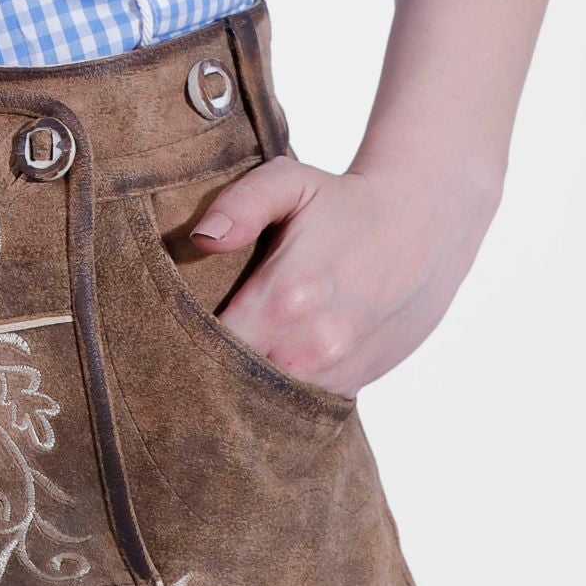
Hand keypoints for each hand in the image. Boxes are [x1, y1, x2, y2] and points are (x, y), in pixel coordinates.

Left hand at [188, 153, 499, 397]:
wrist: (426, 225)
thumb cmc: (346, 201)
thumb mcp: (290, 181)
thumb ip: (239, 204)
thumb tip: (201, 238)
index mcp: (284, 297)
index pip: (209, 345)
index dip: (180, 344)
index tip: (159, 336)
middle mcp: (310, 347)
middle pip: (231, 382)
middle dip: (204, 371)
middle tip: (178, 359)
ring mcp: (335, 373)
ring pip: (265, 401)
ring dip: (240, 387)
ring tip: (216, 366)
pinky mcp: (353, 385)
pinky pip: (298, 404)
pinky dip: (276, 394)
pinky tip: (262, 372)